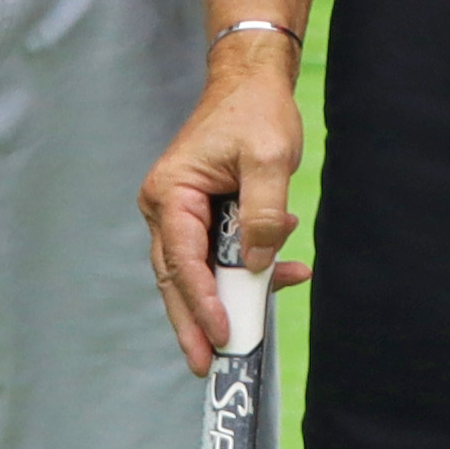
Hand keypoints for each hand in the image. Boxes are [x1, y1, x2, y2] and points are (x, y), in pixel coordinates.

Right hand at [138, 45, 304, 370]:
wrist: (251, 82)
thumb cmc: (255, 112)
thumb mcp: (269, 159)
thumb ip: (263, 214)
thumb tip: (259, 264)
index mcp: (171, 193)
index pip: (183, 261)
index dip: (202, 302)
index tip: (221, 334)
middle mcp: (166, 207)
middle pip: (176, 278)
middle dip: (193, 323)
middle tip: (207, 366)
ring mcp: (181, 213)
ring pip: (195, 273)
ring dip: (223, 302)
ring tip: (242, 340)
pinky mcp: (202, 216)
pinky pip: (218, 256)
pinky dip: (246, 272)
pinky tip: (283, 275)